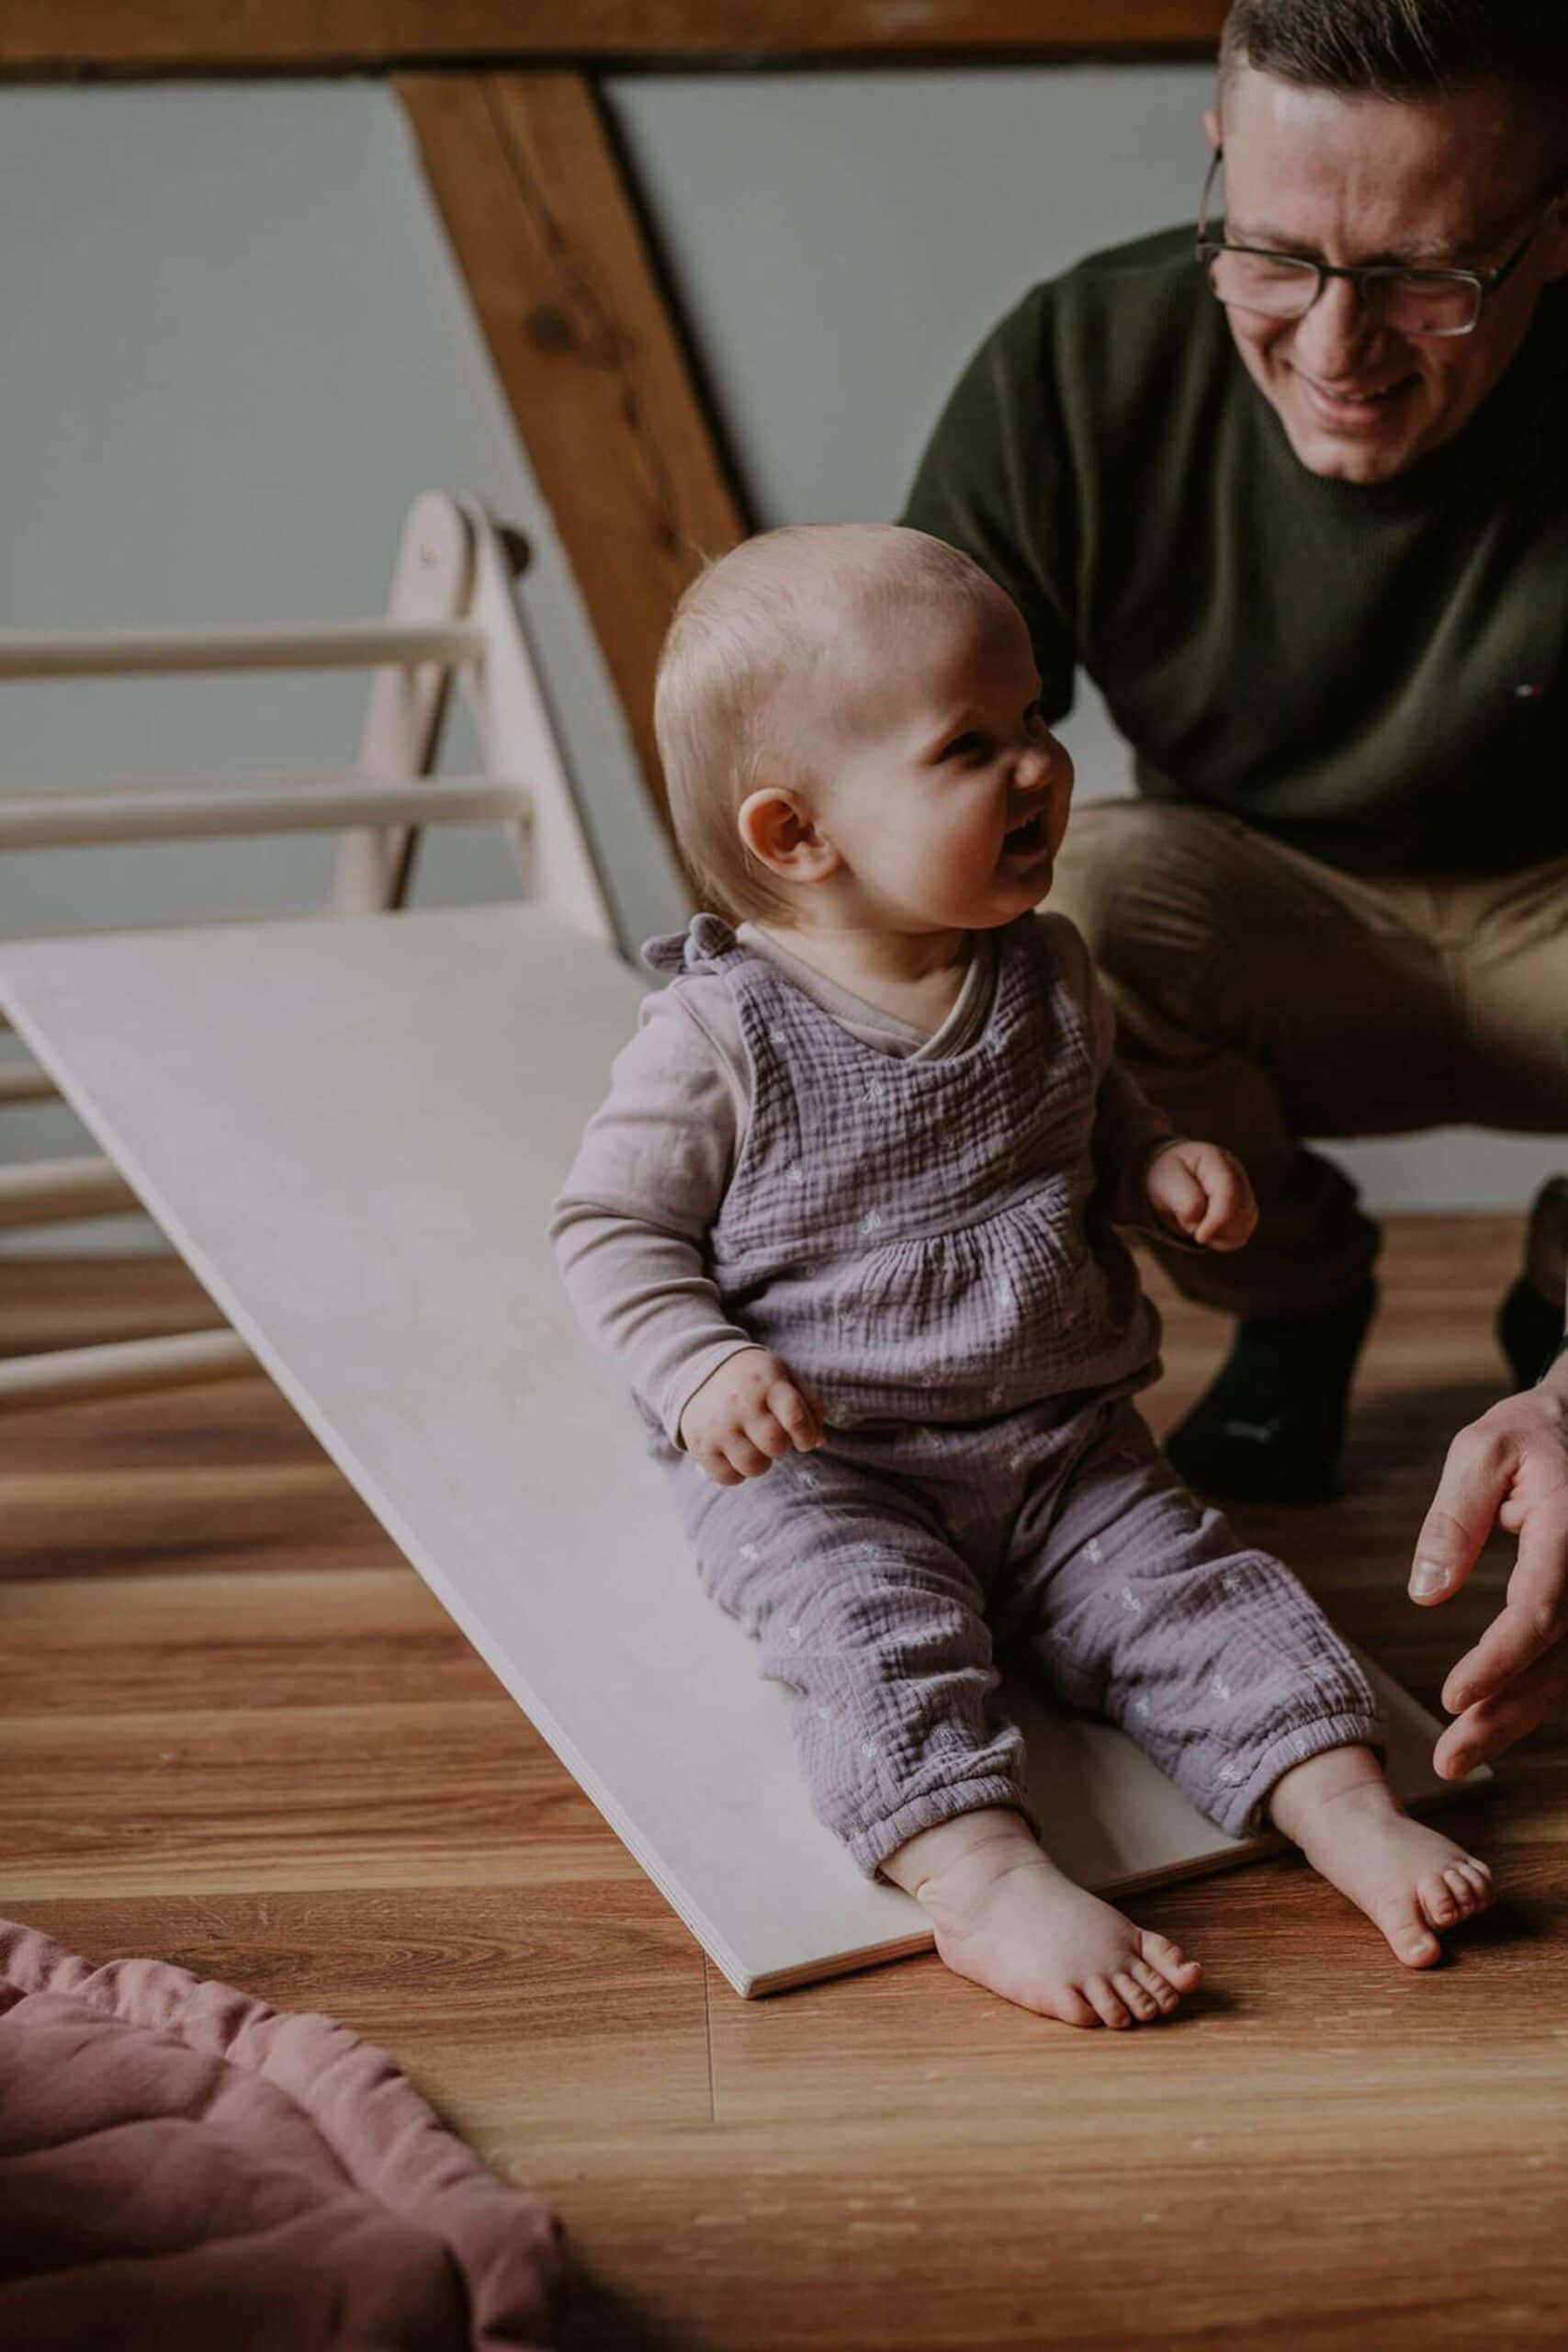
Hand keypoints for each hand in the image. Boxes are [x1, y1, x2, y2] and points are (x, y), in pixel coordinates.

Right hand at [678, 1347, 823, 1485]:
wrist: (702, 1369)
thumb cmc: (754, 1379)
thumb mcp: (784, 1375)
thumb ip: (808, 1405)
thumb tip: (818, 1441)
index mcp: (767, 1383)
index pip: (796, 1418)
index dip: (806, 1436)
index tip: (803, 1439)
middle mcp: (740, 1404)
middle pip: (776, 1446)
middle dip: (780, 1446)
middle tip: (772, 1436)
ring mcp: (718, 1426)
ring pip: (753, 1466)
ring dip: (760, 1462)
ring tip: (754, 1445)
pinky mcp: (699, 1445)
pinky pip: (727, 1477)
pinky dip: (736, 1472)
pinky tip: (735, 1454)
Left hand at [1144, 1139, 1256, 1250]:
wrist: (1168, 1177)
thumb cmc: (1166, 1176)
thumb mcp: (1165, 1182)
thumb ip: (1183, 1199)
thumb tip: (1199, 1218)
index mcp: (1214, 1159)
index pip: (1229, 1193)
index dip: (1218, 1219)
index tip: (1200, 1237)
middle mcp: (1235, 1172)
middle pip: (1241, 1211)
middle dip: (1214, 1228)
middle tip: (1188, 1224)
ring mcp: (1243, 1189)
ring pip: (1245, 1224)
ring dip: (1219, 1235)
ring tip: (1195, 1226)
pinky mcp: (1244, 1208)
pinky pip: (1242, 1233)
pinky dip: (1224, 1239)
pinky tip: (1207, 1231)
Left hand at [1408, 1370, 1567, 1777]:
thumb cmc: (1527, 1438)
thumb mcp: (1480, 1452)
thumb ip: (1453, 1518)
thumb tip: (1425, 1593)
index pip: (1541, 1610)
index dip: (1499, 1661)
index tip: (1453, 1697)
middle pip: (1557, 1661)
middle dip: (1503, 1715)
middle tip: (1449, 1759)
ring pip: (1566, 1674)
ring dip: (1515, 1719)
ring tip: (1457, 1756)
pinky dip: (1534, 1698)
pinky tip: (1492, 1726)